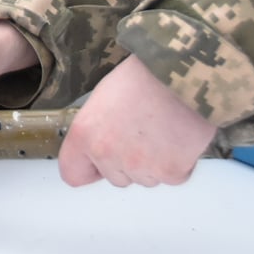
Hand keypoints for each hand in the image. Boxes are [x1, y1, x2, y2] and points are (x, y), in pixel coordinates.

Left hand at [57, 54, 217, 188]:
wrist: (180, 74)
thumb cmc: (143, 76)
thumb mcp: (103, 98)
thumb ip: (96, 130)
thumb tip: (101, 147)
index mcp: (84, 134)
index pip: (73, 173)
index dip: (89, 167)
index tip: (99, 161)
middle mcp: (107, 155)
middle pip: (116, 178)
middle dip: (127, 162)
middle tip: (142, 133)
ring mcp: (140, 167)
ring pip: (145, 179)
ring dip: (153, 163)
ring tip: (161, 130)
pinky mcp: (171, 172)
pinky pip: (173, 177)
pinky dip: (178, 162)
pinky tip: (178, 137)